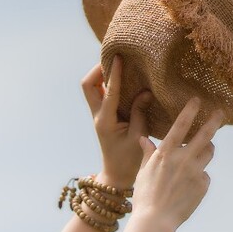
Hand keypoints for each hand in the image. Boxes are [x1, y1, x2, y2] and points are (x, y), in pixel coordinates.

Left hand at [81, 56, 150, 191]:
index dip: (113, 73)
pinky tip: (123, 76)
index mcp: (105, 121)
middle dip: (97, 69)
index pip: (108, 92)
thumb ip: (140, 113)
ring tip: (118, 63)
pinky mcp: (104, 115)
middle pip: (87, 85)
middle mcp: (98, 116)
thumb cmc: (129, 160)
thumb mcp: (138, 137)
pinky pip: (101, 93)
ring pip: (91, 88)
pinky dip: (108, 82)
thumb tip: (145, 91)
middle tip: (114, 59)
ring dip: (101, 74)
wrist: (116, 175)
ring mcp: (99, 115)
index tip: (118, 57)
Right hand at [133, 98, 222, 231]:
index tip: (198, 100)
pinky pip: (205, 175)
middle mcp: (183, 159)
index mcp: (166, 153)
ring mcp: (195, 172)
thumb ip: (148, 153)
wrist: (155, 221)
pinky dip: (199, 177)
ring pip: (208, 153)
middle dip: (214, 121)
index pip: (181, 125)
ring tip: (202, 152)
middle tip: (220, 113)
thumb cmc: (144, 196)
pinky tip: (188, 187)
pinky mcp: (203, 185)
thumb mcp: (143, 172)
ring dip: (206, 149)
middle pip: (205, 134)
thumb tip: (144, 139)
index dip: (191, 110)